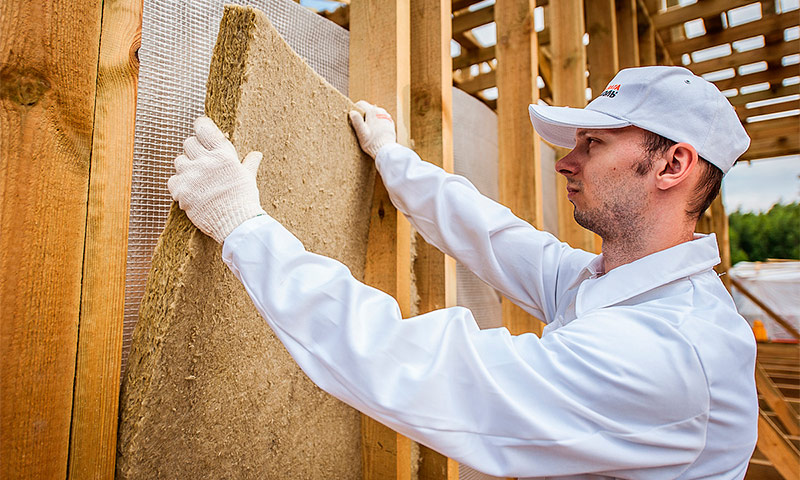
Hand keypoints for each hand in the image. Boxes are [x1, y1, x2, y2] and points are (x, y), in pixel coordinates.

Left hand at [168, 116, 265, 242]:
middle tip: (202, 162)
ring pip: (179, 161)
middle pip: (188, 143)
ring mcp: (191, 175)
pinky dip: (179, 185)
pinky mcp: (181, 191)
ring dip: (186, 168)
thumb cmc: (244, 200)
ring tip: (197, 180)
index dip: (201, 128)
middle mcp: (205, 161)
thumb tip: (256, 154)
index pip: (203, 128)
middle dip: (194, 151)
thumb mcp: (248, 178)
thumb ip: (248, 163)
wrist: (236, 224)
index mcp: (223, 154)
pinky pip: (172, 180)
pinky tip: (191, 192)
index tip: (201, 131)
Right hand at [348, 100, 396, 157]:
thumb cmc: (372, 143)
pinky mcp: (390, 123)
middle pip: (369, 108)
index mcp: (373, 112)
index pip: (361, 104)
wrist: (386, 150)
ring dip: (371, 119)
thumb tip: (352, 112)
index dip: (355, 108)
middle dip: (363, 115)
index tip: (353, 116)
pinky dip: (377, 123)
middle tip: (360, 125)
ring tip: (368, 130)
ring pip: (375, 114)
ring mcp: (387, 117)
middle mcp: (381, 111)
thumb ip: (356, 121)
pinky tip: (375, 132)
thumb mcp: (361, 133)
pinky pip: (381, 119)